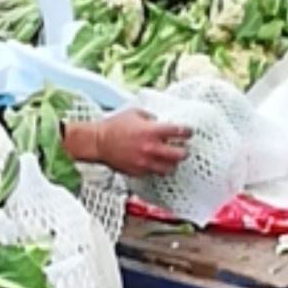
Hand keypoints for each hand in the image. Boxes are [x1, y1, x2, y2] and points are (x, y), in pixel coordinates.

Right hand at [63, 110, 191, 177]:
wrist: (98, 143)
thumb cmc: (114, 127)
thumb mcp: (135, 113)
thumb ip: (151, 118)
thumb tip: (160, 122)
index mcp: (152, 131)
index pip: (178, 132)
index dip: (187, 132)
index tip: (189, 132)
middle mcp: (151, 148)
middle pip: (180, 155)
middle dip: (184, 151)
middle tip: (183, 149)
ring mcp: (145, 162)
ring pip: (170, 168)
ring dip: (172, 163)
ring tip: (170, 159)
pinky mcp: (139, 172)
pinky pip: (154, 173)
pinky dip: (157, 169)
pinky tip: (154, 163)